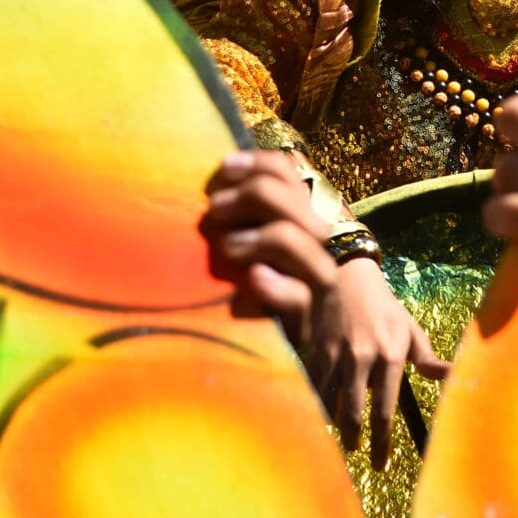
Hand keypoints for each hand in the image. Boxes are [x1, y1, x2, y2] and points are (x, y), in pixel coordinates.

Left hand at [202, 150, 336, 339]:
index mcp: (291, 216)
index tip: (223, 169)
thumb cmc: (230, 287)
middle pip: (299, 201)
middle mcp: (309, 243)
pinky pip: (298, 298)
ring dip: (263, 236)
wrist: (253, 354)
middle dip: (256, 196)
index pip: (287, 172)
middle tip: (214, 210)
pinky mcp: (302, 323)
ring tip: (227, 247)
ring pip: (306, 242)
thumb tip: (208, 181)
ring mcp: (310, 282)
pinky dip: (275, 285)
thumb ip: (229, 212)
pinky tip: (252, 279)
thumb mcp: (230, 241)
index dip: (257, 163)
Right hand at [305, 258, 448, 468]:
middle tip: (359, 453)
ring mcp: (335, 355)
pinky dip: (318, 407)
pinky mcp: (316, 352)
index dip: (382, 443)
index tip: (381, 464)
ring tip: (341, 440)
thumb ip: (429, 360)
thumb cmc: (386, 308)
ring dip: (335, 427)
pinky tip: (323, 417)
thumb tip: (455, 377)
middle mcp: (361, 358)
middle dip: (356, 441)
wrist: (347, 277)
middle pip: (354, 414)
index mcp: (389, 355)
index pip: (384, 411)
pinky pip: (314, 388)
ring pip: (329, 404)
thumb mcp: (411, 331)